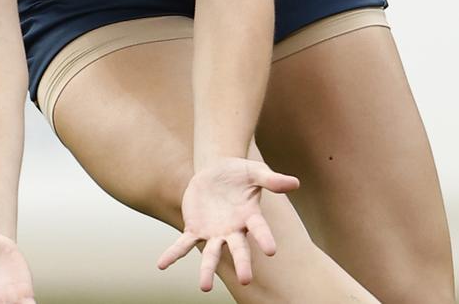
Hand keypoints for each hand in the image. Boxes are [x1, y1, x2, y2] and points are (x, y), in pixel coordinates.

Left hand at [157, 157, 299, 291]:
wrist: (216, 170)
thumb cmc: (240, 173)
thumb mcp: (255, 171)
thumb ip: (271, 179)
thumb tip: (296, 183)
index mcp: (250, 216)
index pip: (259, 229)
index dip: (265, 238)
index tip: (272, 250)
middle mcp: (233, 230)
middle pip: (238, 249)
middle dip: (242, 264)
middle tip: (245, 280)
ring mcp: (213, 232)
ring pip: (211, 254)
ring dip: (207, 270)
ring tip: (204, 287)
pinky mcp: (195, 228)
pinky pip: (183, 244)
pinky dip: (173, 254)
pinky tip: (161, 265)